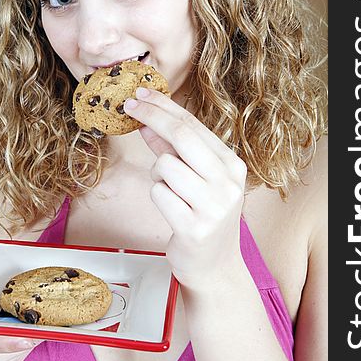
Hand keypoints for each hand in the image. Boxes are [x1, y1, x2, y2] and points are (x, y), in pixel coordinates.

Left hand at [124, 88, 246, 289]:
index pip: (193, 125)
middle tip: (129, 106)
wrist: (215, 266)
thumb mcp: (195, 177)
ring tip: (171, 191)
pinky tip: (173, 210)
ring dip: (157, 173)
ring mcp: (214, 206)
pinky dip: (158, 195)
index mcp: (232, 165)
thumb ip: (172, 149)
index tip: (140, 94)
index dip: (163, 106)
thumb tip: (145, 120)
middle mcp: (228, 182)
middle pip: (182, 136)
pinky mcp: (195, 228)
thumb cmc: (203, 215)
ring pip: (165, 165)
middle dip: (151, 116)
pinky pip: (159, 193)